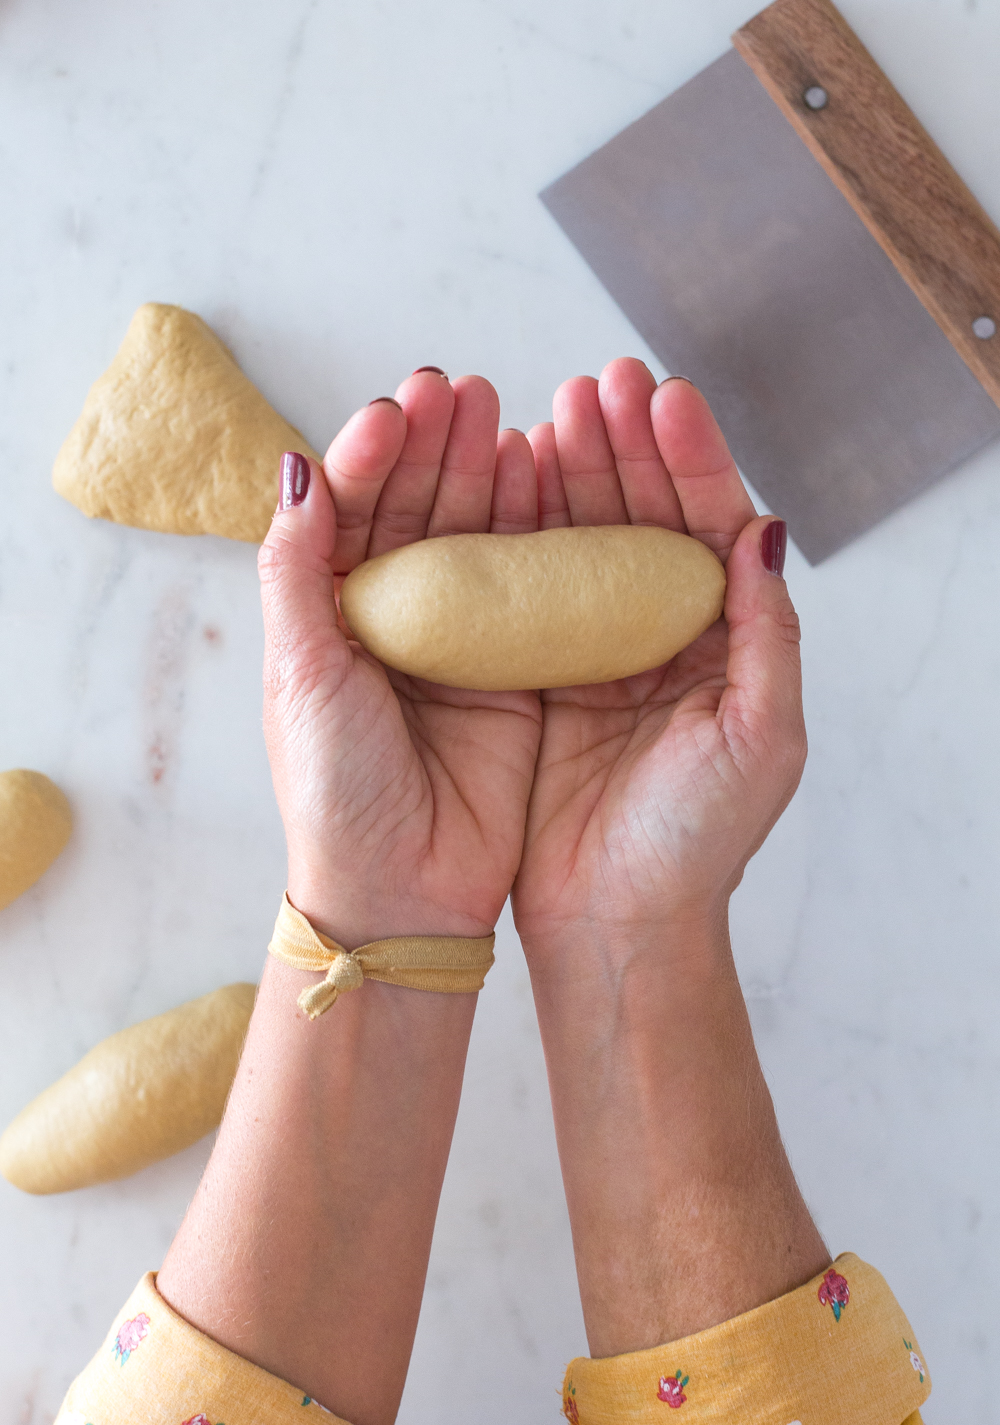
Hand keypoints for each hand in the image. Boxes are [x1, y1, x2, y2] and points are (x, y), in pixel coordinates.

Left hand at [259, 371, 542, 944]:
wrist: (403, 890)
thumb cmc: (335, 789)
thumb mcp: (298, 672)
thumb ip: (296, 568)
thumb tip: (298, 468)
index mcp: (330, 614)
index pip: (350, 509)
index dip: (374, 453)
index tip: (402, 406)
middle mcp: (395, 619)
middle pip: (417, 509)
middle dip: (436, 446)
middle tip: (463, 390)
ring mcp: (459, 642)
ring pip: (476, 536)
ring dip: (489, 475)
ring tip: (507, 417)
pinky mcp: (516, 671)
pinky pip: (531, 588)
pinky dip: (539, 533)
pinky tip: (545, 481)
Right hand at [512, 359, 804, 947]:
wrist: (615, 924)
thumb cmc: (696, 844)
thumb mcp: (761, 738)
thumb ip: (767, 634)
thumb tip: (766, 532)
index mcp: (724, 643)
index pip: (711, 527)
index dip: (690, 459)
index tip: (660, 397)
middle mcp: (661, 637)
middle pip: (644, 518)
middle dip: (624, 447)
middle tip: (595, 385)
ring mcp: (596, 652)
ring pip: (584, 540)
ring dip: (570, 475)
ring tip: (549, 414)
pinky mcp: (537, 677)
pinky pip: (528, 590)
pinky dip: (519, 534)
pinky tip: (506, 484)